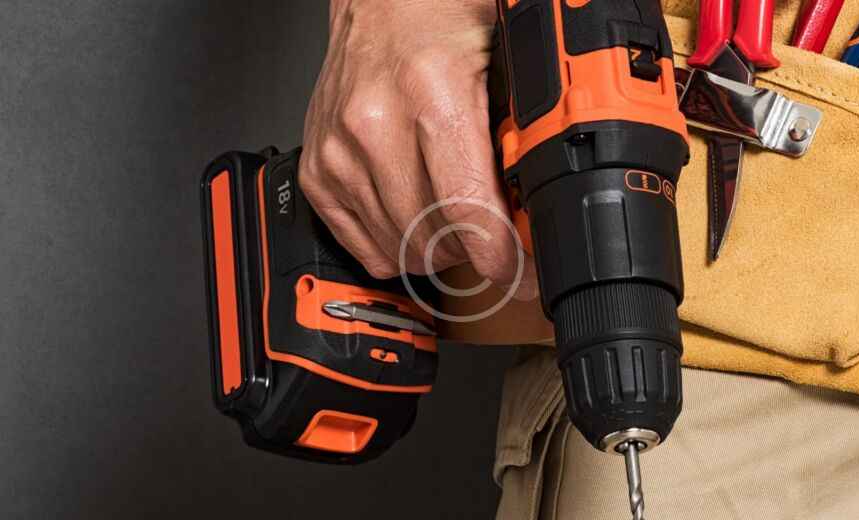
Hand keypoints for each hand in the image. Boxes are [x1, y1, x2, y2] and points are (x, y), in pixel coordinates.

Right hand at [300, 0, 535, 297]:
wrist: (380, 1)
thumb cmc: (439, 18)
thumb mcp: (504, 60)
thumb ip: (523, 130)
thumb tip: (540, 201)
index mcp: (429, 91)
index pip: (464, 208)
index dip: (500, 256)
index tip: (519, 270)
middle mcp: (373, 123)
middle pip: (431, 239)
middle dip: (472, 251)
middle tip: (492, 236)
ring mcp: (338, 152)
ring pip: (398, 249)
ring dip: (436, 250)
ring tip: (455, 222)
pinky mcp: (317, 172)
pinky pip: (361, 247)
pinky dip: (395, 248)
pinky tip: (416, 219)